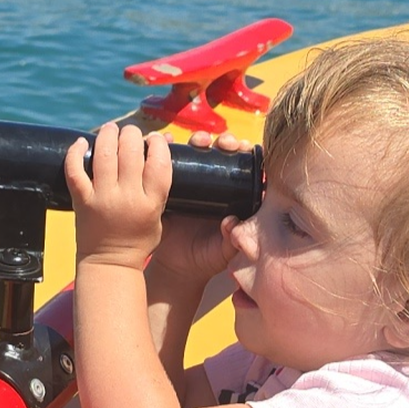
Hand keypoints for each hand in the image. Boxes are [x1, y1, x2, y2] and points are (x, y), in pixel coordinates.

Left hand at [64, 123, 171, 269]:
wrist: (110, 264)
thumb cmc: (139, 238)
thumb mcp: (160, 213)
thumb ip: (161, 181)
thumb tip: (162, 141)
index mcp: (151, 202)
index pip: (159, 161)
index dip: (157, 143)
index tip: (154, 139)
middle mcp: (127, 198)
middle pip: (130, 152)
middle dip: (131, 134)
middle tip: (130, 132)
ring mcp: (103, 198)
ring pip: (104, 154)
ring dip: (107, 135)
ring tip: (110, 129)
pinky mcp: (82, 201)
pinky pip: (75, 170)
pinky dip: (75, 152)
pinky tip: (81, 143)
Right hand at [148, 131, 252, 285]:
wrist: (175, 268)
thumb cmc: (206, 259)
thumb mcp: (224, 251)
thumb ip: (232, 240)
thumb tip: (230, 221)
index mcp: (230, 195)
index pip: (241, 165)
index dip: (244, 152)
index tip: (244, 146)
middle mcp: (211, 184)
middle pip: (219, 152)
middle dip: (224, 141)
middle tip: (225, 142)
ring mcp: (189, 183)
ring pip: (195, 152)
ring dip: (198, 139)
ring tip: (200, 140)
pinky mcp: (166, 185)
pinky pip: (166, 162)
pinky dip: (165, 147)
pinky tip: (165, 139)